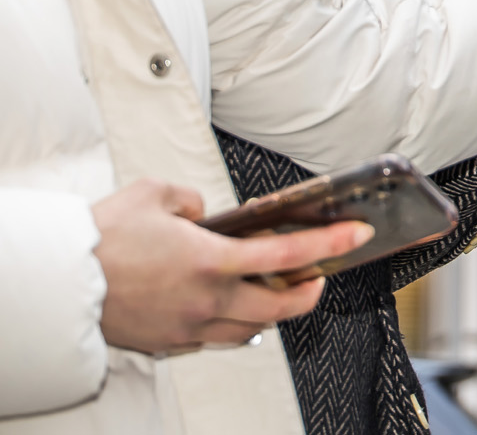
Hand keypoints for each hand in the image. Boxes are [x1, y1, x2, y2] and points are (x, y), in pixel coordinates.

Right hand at [91, 179, 373, 353]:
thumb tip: (202, 214)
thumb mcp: (154, 194)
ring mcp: (188, 326)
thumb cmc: (101, 239)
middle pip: (280, 307)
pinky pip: (214, 339)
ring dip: (273, 313)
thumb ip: (190, 200)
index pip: (288, 254)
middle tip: (320, 277)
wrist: (59, 282)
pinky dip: (232, 325)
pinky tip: (231, 309)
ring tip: (280, 292)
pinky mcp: (167, 342)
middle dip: (310, 292)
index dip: (330, 244)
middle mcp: (207, 299)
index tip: (356, 235)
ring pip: (250, 329)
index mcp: (212, 260)